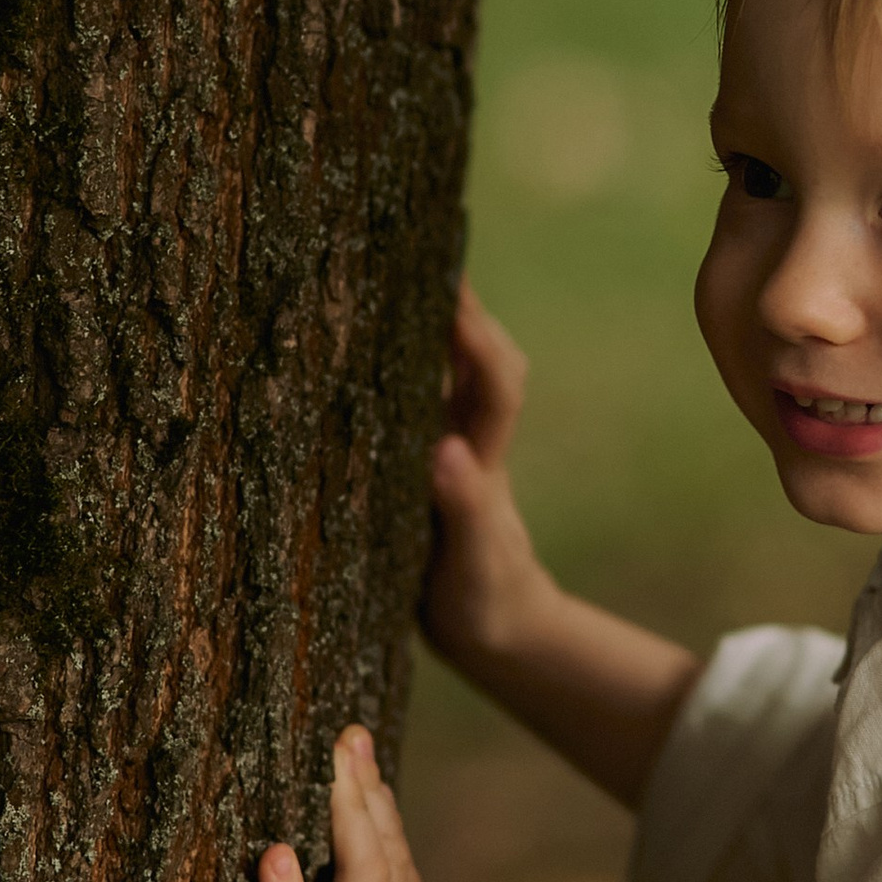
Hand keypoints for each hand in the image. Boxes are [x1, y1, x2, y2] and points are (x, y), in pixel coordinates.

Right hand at [423, 279, 555, 674]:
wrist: (501, 631)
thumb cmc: (484, 603)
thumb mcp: (469, 570)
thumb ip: (463, 514)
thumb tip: (446, 454)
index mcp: (483, 459)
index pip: (493, 380)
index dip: (477, 333)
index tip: (452, 288)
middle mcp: (474, 442)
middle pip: (486, 358)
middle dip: (464, 307)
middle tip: (426, 250)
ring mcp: (458, 450)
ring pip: (461, 372)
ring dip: (444, 326)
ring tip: (404, 274)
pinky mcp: (436, 465)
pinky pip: (430, 398)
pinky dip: (418, 362)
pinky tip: (380, 342)